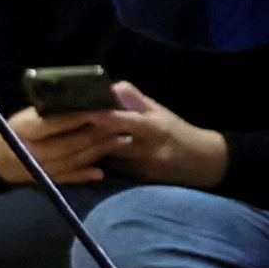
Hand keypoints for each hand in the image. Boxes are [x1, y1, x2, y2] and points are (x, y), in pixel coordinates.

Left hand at [0, 83, 226, 193]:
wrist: (206, 163)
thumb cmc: (179, 132)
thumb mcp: (161, 112)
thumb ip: (136, 101)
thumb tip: (112, 86)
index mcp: (155, 127)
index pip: (127, 121)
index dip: (105, 117)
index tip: (83, 112)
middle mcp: (150, 148)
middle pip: (114, 143)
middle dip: (90, 136)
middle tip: (62, 128)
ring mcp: (146, 167)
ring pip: (111, 159)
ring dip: (91, 151)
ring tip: (66, 142)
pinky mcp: (143, 181)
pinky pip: (116, 171)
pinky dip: (101, 164)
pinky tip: (82, 158)